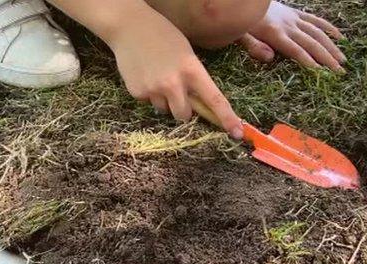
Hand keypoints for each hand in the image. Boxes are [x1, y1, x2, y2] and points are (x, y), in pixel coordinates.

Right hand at [109, 14, 243, 138]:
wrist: (130, 26)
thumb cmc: (162, 36)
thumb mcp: (186, 53)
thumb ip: (192, 78)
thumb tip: (197, 104)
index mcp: (191, 70)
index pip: (214, 99)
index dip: (227, 118)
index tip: (236, 132)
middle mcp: (173, 83)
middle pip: (184, 115)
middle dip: (183, 109)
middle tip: (177, 93)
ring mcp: (153, 89)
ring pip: (164, 109)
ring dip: (164, 100)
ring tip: (156, 76)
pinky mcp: (137, 92)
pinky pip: (148, 102)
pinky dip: (148, 93)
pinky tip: (144, 74)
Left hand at [241, 1, 345, 72]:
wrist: (244, 1)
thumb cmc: (239, 21)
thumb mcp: (240, 34)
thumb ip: (254, 46)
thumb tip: (270, 58)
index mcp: (274, 33)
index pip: (295, 50)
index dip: (309, 61)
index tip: (322, 74)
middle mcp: (288, 26)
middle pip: (311, 43)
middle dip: (326, 58)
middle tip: (340, 73)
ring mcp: (293, 18)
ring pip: (317, 32)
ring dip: (331, 46)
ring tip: (343, 61)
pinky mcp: (295, 13)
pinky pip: (315, 20)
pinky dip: (328, 28)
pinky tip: (340, 37)